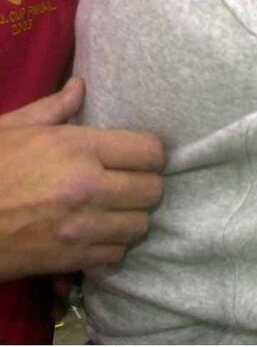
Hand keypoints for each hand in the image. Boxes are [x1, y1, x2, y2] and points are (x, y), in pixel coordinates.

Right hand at [0, 77, 164, 280]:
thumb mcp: (10, 130)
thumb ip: (52, 108)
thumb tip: (79, 87)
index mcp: (76, 147)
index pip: (150, 151)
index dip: (149, 154)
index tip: (138, 157)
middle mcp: (87, 186)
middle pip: (153, 190)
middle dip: (144, 186)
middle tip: (127, 184)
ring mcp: (79, 226)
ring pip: (140, 225)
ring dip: (130, 218)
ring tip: (113, 211)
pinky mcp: (67, 260)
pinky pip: (115, 255)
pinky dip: (111, 247)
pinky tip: (95, 236)